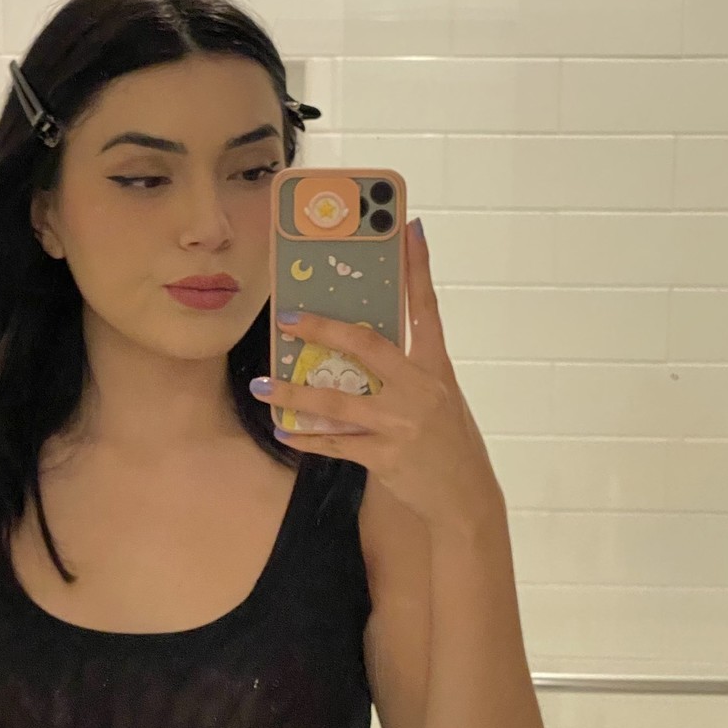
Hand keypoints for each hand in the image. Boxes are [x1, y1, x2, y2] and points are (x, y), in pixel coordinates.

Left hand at [249, 218, 504, 534]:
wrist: (467, 500)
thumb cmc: (449, 444)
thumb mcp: (439, 398)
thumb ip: (407, 372)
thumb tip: (361, 347)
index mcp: (437, 368)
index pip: (427, 308)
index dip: (418, 267)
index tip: (408, 227)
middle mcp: (421, 389)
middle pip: (366, 345)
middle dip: (322, 328)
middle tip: (287, 317)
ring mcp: (402, 423)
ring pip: (335, 400)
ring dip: (292, 394)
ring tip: (260, 386)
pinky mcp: (385, 456)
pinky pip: (334, 442)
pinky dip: (305, 437)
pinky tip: (283, 430)